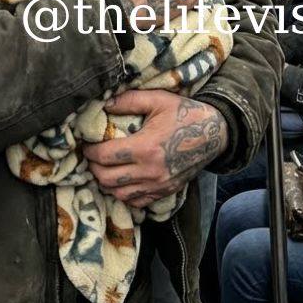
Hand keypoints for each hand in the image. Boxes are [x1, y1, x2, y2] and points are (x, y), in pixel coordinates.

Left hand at [83, 93, 227, 207]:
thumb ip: (130, 100)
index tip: (87, 145)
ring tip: (104, 169)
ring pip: (119, 194)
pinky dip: (124, 194)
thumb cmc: (185, 114)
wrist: (214, 134)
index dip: (90, 152)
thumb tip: (104, 104)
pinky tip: (122, 181)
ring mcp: (158, 185)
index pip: (105, 157)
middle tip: (92, 157)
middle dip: (94, 168)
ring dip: (106, 183)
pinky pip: (136, 202)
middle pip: (107, 179)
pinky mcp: (165, 193)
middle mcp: (151, 172)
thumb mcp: (158, 99)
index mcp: (146, 148)